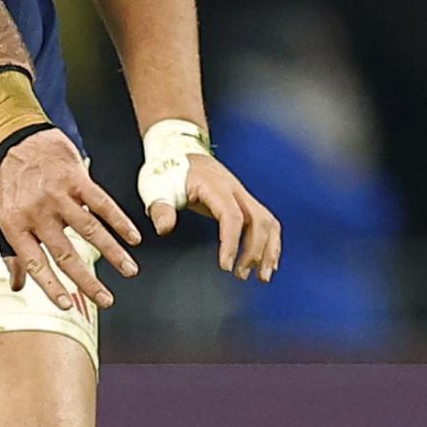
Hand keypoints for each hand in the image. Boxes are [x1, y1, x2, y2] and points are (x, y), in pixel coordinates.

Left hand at [0, 129, 141, 310]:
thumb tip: (17, 285)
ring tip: (129, 272)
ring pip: (90, 231)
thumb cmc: (10, 182)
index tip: (67, 306)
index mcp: (15, 226)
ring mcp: (58, 195)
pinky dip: (120, 222)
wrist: (17, 138)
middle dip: (88, 281)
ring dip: (113, 254)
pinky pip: (102, 204)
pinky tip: (133, 238)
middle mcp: (37, 213)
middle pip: (66, 254)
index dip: (51, 286)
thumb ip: (11, 251)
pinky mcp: (77, 179)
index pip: (35, 263)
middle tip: (107, 300)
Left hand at [150, 153, 282, 280]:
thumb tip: (163, 229)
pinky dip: (270, 242)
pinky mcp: (244, 201)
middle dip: (255, 251)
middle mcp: (235, 191)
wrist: (180, 150)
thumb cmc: (169, 170)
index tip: (225, 266)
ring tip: (262, 276)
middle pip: (259, 221)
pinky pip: (265, 222)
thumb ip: (161, 209)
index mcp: (216, 187)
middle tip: (242, 276)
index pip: (232, 217)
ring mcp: (243, 195)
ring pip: (268, 222)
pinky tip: (266, 262)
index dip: (231, 243)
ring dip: (269, 250)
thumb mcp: (156, 187)